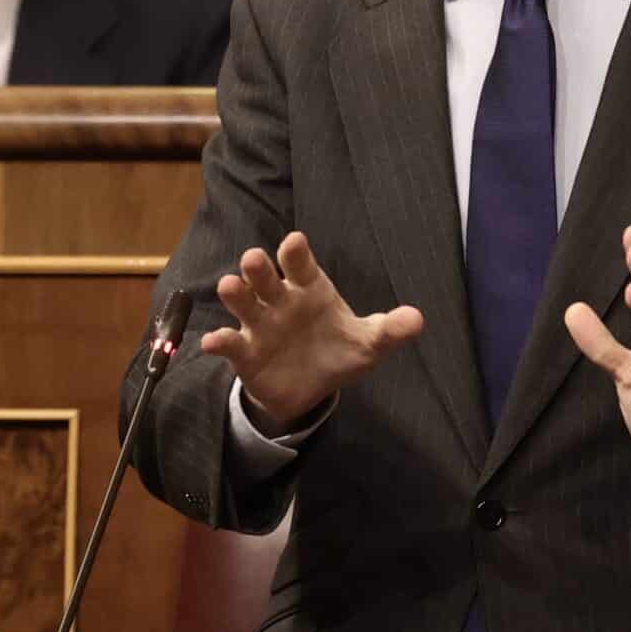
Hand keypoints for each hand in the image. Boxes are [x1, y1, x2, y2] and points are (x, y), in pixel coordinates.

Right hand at [201, 231, 422, 431]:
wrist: (310, 389)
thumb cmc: (337, 352)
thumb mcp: (367, 344)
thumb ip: (389, 330)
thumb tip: (417, 320)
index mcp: (310, 289)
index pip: (301, 265)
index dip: (296, 254)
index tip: (294, 242)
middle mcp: (281, 300)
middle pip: (265, 277)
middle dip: (259, 268)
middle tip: (253, 259)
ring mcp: (260, 325)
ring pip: (243, 302)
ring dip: (235, 293)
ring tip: (230, 287)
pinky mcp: (245, 352)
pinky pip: (229, 343)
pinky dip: (219, 341)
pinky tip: (213, 342)